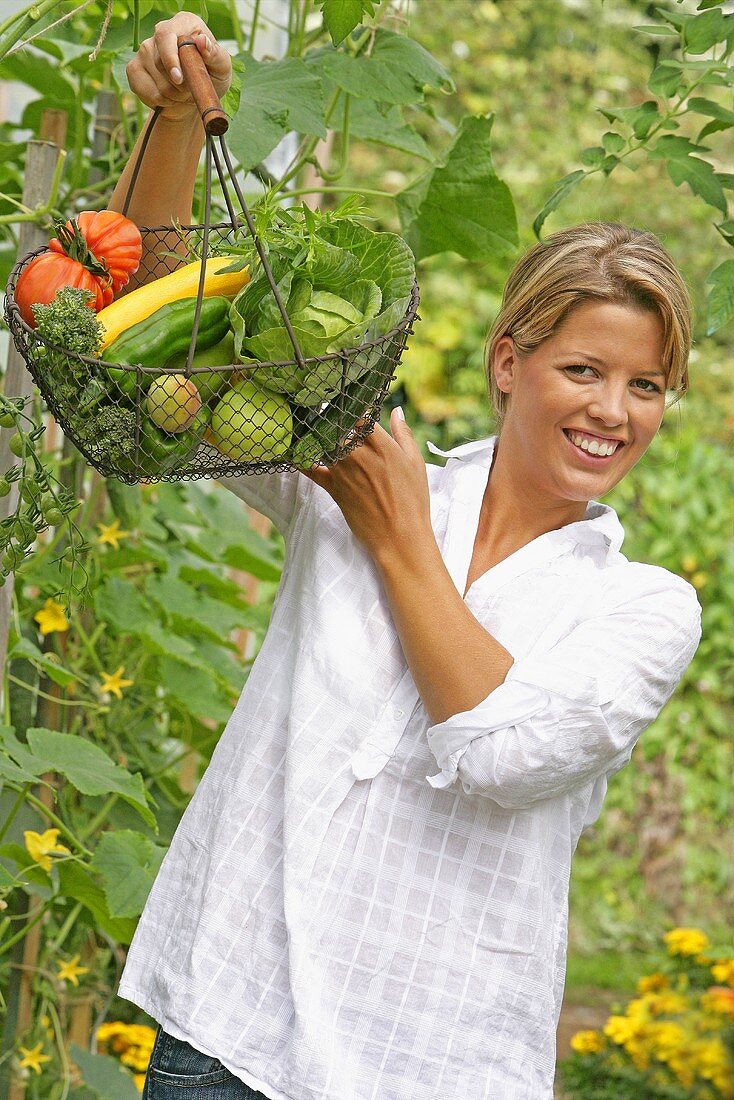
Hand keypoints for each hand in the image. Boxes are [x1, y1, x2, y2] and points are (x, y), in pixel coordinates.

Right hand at [126, 11, 231, 121]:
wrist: (196, 98)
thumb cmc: (212, 77)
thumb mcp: (222, 67)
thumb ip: (215, 54)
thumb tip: (202, 41)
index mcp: (184, 24)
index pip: (166, 35)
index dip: (170, 58)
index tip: (179, 79)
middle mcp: (161, 32)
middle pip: (159, 60)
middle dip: (176, 85)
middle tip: (190, 92)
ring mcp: (144, 50)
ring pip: (154, 79)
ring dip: (172, 95)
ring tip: (183, 95)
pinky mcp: (134, 68)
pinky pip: (144, 90)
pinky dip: (160, 101)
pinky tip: (170, 99)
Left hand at [300, 408, 433, 568]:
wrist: (399, 538)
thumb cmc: (413, 501)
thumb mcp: (415, 463)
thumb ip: (403, 434)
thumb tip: (397, 410)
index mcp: (383, 447)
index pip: (360, 417)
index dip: (353, 409)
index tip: (350, 405)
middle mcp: (360, 456)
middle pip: (339, 428)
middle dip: (335, 422)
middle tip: (329, 415)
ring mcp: (344, 472)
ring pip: (325, 444)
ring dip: (322, 436)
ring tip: (317, 428)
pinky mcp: (333, 488)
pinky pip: (312, 469)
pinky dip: (302, 460)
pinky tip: (295, 451)